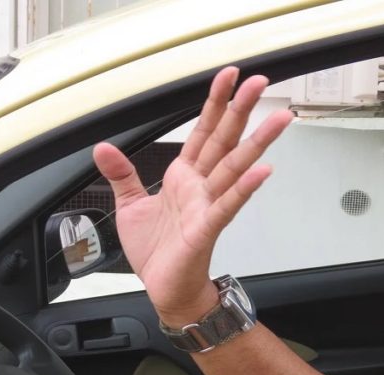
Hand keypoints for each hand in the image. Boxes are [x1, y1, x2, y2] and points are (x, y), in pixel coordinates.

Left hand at [93, 67, 292, 325]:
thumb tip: (103, 147)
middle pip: (225, 140)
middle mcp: (200, 186)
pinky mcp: (206, 229)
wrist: (164, 290)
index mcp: (183, 176)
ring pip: (235, 167)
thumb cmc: (157, 252)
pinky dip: (245, 188)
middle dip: (242, 109)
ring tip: (279, 118)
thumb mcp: (130, 205)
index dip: (215, 102)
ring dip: (258, 142)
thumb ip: (121, 174)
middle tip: (261, 81)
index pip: (203, 131)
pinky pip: (227, 206)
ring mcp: (207, 206)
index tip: (229, 76)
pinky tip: (263, 172)